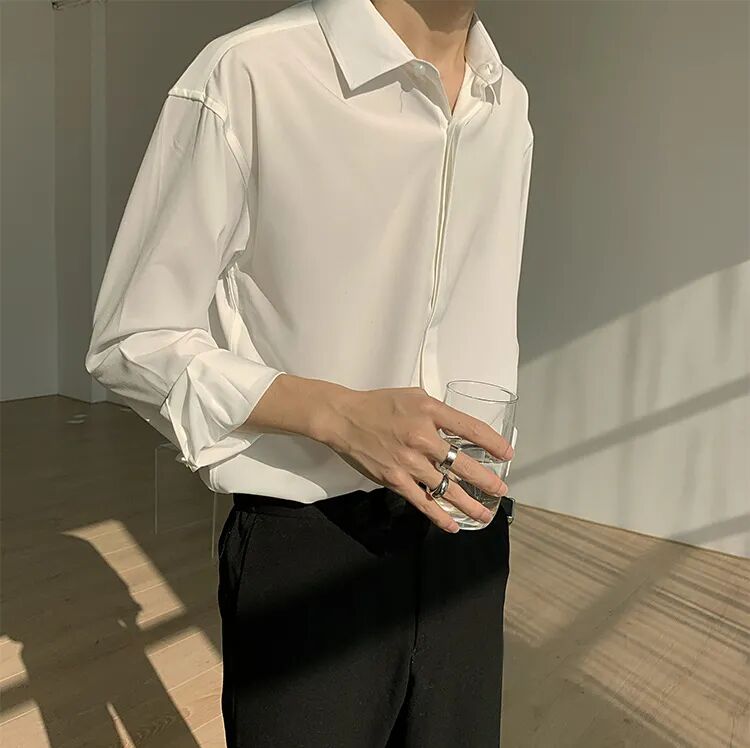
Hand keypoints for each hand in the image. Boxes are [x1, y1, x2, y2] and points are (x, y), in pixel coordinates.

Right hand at [316, 386, 513, 532]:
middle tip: (501, 489)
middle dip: (487, 480)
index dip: (493, 443)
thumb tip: (459, 427)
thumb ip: (438, 413)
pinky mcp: (395, 479)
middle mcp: (422, 437)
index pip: (471, 429)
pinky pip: (423, 501)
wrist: (344, 418)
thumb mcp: (414, 397)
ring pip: (447, 487)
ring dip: (469, 504)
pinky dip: (440, 515)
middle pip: (464, 464)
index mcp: (430, 412)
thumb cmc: (378, 405)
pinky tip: (452, 524)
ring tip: (484, 514)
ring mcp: (409, 461)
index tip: (506, 454)